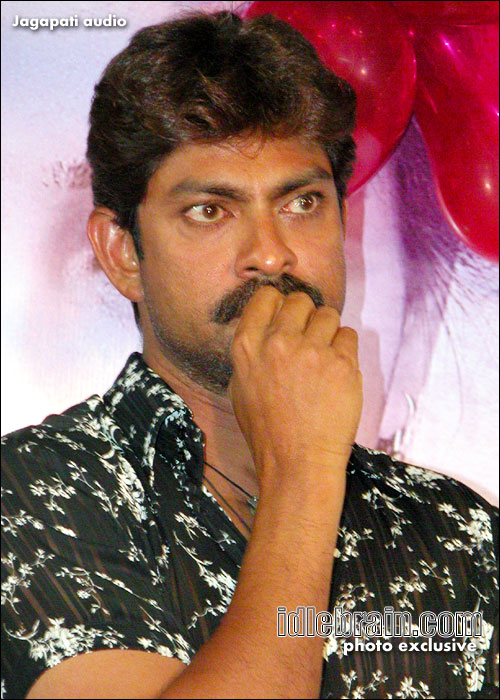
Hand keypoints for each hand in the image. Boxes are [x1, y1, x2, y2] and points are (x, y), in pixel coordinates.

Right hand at [228, 286, 362, 486]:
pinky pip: (349, 335)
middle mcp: (277, 342)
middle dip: (307, 315)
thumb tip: (270, 328)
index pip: (266, 297)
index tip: (287, 314)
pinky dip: (345, 349)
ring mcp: (311, 351)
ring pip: (328, 314)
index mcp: (247, 347)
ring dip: (328, 331)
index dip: (279, 303)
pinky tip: (337, 371)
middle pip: (300, 300)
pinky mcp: (341, 363)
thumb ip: (253, 353)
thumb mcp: (240, 389)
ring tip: (324, 358)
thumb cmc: (268, 432)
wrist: (298, 463)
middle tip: (309, 339)